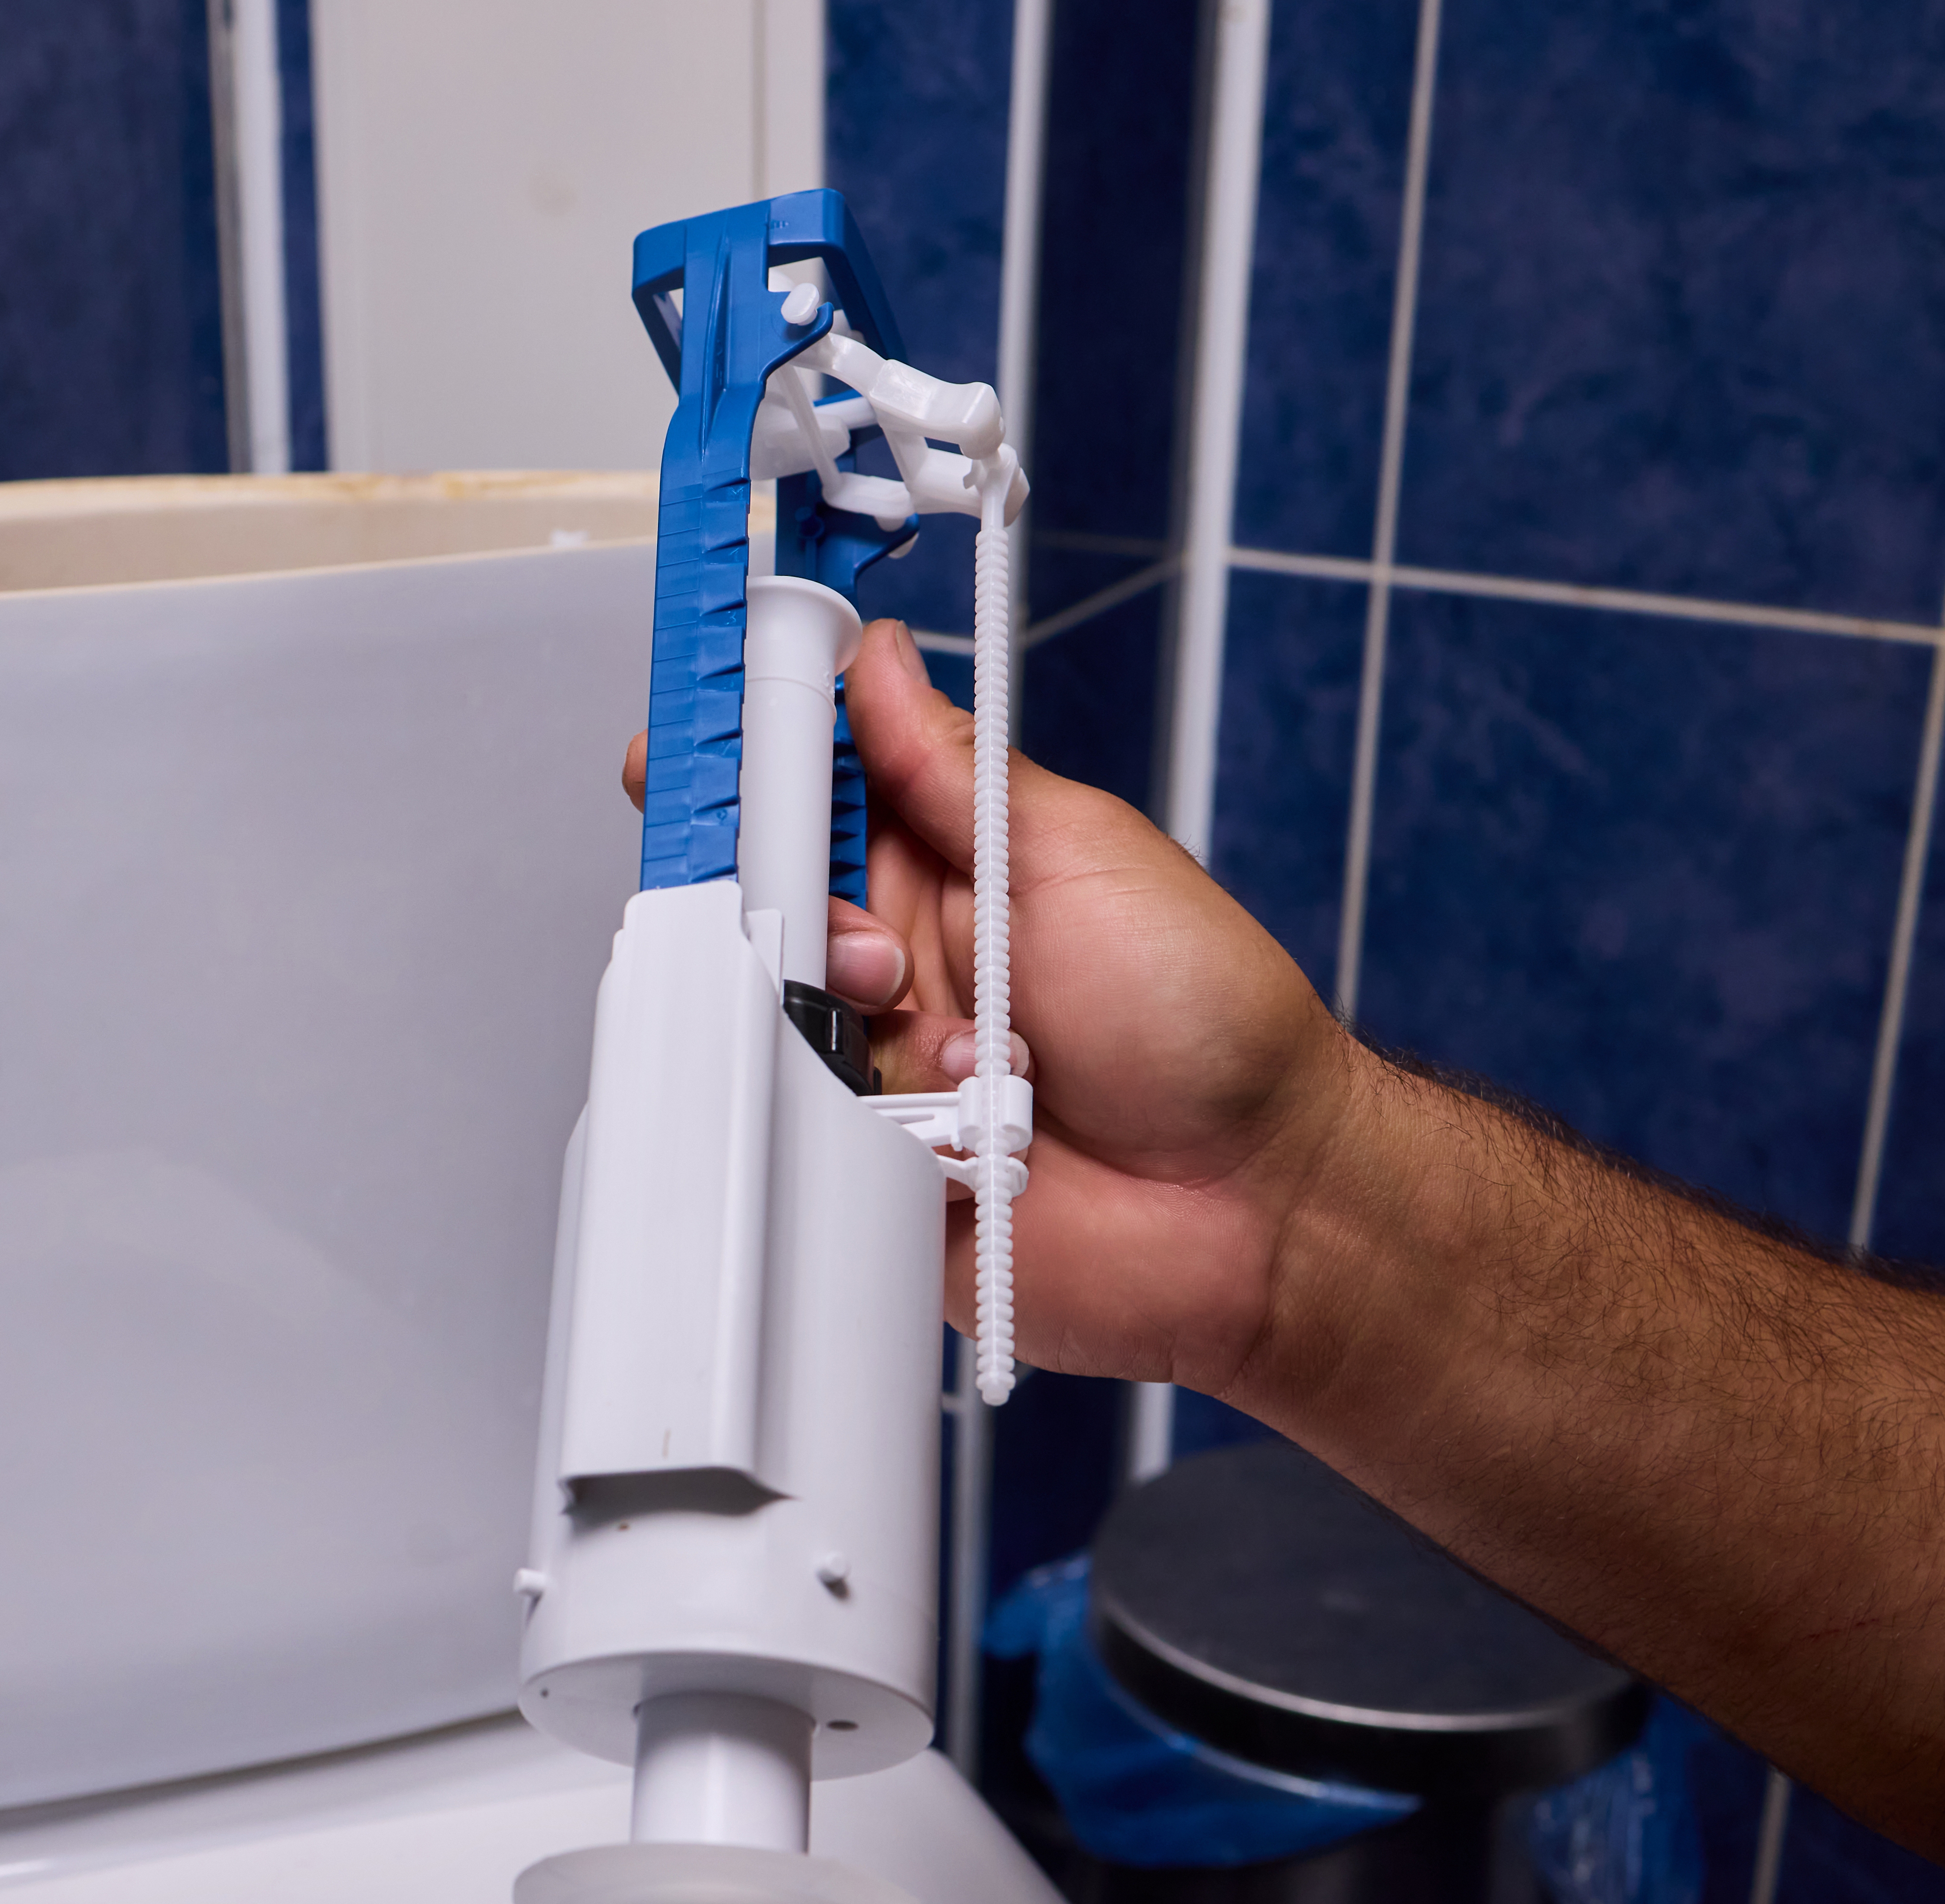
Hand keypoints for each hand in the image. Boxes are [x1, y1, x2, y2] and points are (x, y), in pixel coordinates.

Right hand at [624, 617, 1357, 1383]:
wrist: (1250, 1202)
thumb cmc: (1205, 1019)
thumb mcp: (1079, 855)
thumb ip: (953, 769)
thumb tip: (874, 660)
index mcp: (941, 859)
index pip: (803, 788)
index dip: (738, 765)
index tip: (694, 752)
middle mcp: (897, 954)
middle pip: (757, 906)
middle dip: (807, 926)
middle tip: (884, 956)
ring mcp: (880, 1058)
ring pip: (775, 1021)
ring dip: (870, 1037)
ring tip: (984, 1060)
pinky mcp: (871, 1158)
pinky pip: (806, 1129)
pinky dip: (883, 1127)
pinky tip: (972, 1132)